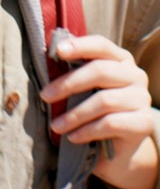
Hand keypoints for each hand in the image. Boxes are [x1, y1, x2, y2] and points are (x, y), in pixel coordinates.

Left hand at [40, 34, 157, 188]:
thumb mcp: (84, 85)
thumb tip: (48, 56)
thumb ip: (73, 69)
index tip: (57, 51)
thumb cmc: (93, 105)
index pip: (101, 44)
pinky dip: (87, 130)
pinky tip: (72, 136)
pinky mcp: (144, 123)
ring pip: (104, 100)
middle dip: (68, 83)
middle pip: (100, 71)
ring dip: (74, 114)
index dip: (80, 46)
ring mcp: (142, 98)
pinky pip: (111, 123)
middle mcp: (135, 75)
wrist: (117, 144)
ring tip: (55, 125)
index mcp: (120, 58)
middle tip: (44, 95)